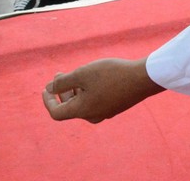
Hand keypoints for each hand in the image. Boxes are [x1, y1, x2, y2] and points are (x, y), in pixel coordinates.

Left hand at [43, 57, 163, 122]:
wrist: (143, 78)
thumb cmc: (111, 74)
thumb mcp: (83, 74)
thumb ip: (63, 82)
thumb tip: (50, 88)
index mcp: (82, 110)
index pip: (57, 112)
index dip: (48, 100)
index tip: (46, 87)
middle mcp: (93, 115)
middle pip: (70, 107)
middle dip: (62, 91)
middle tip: (59, 74)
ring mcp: (106, 112)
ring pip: (83, 104)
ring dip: (75, 90)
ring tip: (76, 73)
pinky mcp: (116, 106)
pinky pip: (95, 101)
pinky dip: (88, 91)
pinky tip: (94, 78)